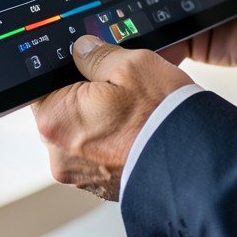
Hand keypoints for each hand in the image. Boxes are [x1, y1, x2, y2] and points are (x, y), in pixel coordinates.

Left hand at [32, 35, 192, 201]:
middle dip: (86, 95)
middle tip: (119, 86)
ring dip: (100, 118)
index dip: (68, 69)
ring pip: (80, 131)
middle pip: (62, 109)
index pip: (42, 83)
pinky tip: (136, 129)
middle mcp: (59, 154)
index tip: (88, 66)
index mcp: (57, 119)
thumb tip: (81, 48)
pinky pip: (96, 152)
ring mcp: (78, 175)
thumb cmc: (161, 118)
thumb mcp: (132, 65)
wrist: (193, 165)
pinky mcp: (98, 187)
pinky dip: (111, 140)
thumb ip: (97, 53)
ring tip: (133, 110)